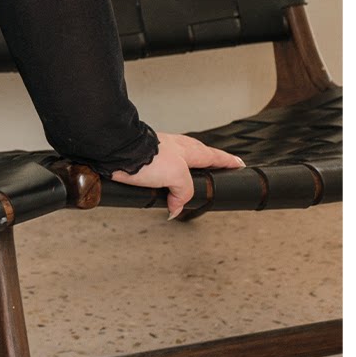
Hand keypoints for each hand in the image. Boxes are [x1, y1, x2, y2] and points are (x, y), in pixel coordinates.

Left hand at [108, 131, 244, 217]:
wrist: (117, 151)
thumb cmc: (146, 155)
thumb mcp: (176, 175)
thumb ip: (184, 192)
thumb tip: (177, 207)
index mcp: (188, 150)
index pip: (214, 156)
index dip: (228, 162)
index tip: (239, 164)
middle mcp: (176, 149)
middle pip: (199, 156)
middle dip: (209, 164)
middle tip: (218, 171)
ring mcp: (161, 155)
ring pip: (178, 167)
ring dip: (184, 178)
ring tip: (187, 190)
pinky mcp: (145, 163)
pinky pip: (161, 176)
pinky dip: (165, 185)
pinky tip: (161, 193)